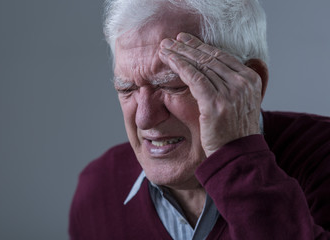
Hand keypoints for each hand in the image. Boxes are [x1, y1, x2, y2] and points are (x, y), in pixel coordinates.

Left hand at [159, 33, 265, 156]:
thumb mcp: (240, 103)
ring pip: (200, 66)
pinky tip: (169, 60)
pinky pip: (195, 79)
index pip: (222, 56)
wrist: (238, 156)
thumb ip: (231, 85)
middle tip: (170, 41)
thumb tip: (213, 72)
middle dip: (187, 47)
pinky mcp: (216, 103)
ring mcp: (231, 93)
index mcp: (251, 80)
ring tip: (164, 48)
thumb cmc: (234, 132)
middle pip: (210, 58)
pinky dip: (181, 67)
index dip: (201, 46)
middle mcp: (243, 83)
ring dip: (179, 55)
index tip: (185, 41)